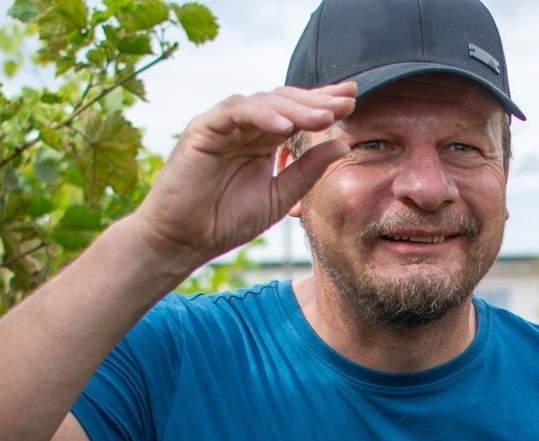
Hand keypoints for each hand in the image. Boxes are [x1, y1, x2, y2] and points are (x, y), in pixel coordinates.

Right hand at [131, 83, 357, 271]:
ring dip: (295, 108)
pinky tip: (284, 125)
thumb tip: (343, 144)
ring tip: (323, 116)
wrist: (184, 240)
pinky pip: (234, 113)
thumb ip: (308, 169)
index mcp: (262, 140)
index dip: (323, 104)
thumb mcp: (280, 195)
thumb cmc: (226, 220)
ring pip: (262, 102)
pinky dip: (260, 115)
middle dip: (317, 101)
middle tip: (347, 102)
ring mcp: (223, 125)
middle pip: (284, 101)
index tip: (353, 101)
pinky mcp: (202, 130)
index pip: (296, 113)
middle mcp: (244, 126)